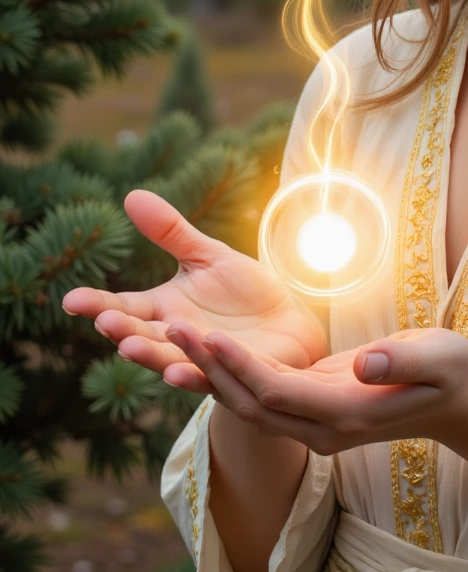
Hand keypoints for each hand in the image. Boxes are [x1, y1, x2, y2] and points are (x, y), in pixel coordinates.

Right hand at [62, 189, 327, 392]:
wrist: (292, 322)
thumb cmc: (246, 292)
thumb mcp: (208, 256)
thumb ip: (171, 232)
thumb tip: (131, 194)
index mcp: (164, 310)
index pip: (124, 308)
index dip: (98, 306)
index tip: (71, 300)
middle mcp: (176, 339)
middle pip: (141, 337)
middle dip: (122, 331)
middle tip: (104, 321)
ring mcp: (202, 360)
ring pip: (169, 361)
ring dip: (151, 355)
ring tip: (130, 347)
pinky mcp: (232, 375)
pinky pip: (210, 378)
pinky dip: (194, 374)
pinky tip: (180, 372)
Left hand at [165, 322, 467, 454]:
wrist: (457, 404)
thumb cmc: (451, 373)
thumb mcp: (439, 358)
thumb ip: (401, 360)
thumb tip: (365, 361)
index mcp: (347, 412)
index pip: (277, 393)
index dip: (239, 367)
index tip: (208, 335)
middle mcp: (322, 428)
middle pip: (251, 402)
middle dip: (209, 367)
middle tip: (171, 326)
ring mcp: (315, 423)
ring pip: (249, 402)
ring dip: (211, 371)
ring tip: (175, 332)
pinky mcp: (313, 408)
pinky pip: (262, 395)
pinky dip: (230, 373)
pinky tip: (204, 346)